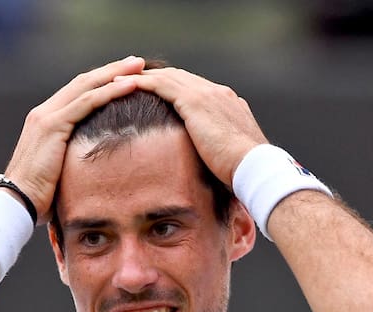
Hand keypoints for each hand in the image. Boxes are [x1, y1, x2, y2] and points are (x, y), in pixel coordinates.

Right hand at [2, 56, 145, 222]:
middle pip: (84, 82)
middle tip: (138, 62)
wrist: (16, 204)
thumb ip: (74, 161)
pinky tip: (131, 85)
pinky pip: (87, 102)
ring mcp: (47, 116)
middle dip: (112, 70)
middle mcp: (44, 112)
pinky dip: (110, 91)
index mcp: (45, 121)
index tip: (127, 76)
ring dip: (116, 74)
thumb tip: (95, 171)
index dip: (102, 82)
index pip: (78, 93)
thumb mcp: (60, 173)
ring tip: (140, 67)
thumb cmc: (38, 199)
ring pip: (87, 86)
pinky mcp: (52, 125)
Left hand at [126, 67, 267, 187]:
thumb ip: (217, 155)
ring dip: (141, 78)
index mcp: (228, 104)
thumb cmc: (245, 173)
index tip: (156, 95)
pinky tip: (120, 86)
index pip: (195, 90)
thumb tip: (210, 173)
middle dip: (155, 79)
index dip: (173, 90)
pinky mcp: (195, 101)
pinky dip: (140, 83)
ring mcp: (207, 94)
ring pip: (167, 77)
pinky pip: (160, 85)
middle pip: (179, 78)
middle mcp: (218, 93)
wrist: (255, 166)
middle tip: (131, 81)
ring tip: (117, 81)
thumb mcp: (230, 159)